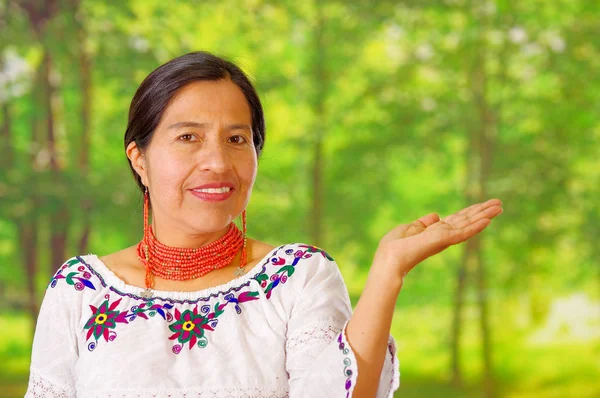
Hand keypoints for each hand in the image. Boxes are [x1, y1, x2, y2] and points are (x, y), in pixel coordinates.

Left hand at [371, 198, 502, 287]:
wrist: (389, 260)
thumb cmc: (393, 248)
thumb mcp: (408, 229)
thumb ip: (423, 224)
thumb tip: (436, 216)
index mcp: (434, 232)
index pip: (456, 220)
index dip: (469, 212)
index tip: (483, 205)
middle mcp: (443, 235)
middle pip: (466, 220)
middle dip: (482, 211)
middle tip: (499, 203)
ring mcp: (445, 238)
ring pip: (468, 224)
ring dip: (484, 215)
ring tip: (499, 207)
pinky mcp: (444, 240)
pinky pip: (463, 232)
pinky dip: (476, 226)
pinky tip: (488, 220)